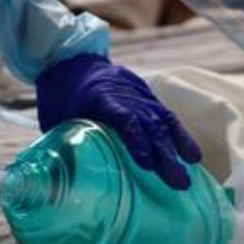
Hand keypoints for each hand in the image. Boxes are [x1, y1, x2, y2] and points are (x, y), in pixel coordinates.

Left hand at [36, 54, 201, 189]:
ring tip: (189, 170)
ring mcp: (137, 92)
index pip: (123, 117)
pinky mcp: (145, 94)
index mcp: (98, 96)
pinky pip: (165, 114)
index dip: (137, 140)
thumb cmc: (58, 93)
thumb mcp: (54, 119)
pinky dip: (178, 134)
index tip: (147, 164)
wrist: (69, 60)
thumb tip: (62, 184)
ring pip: (161, 118)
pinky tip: (190, 153)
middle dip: (165, 154)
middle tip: (178, 182)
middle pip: (148, 122)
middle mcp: (124, 92)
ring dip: (176, 146)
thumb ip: (63, 146)